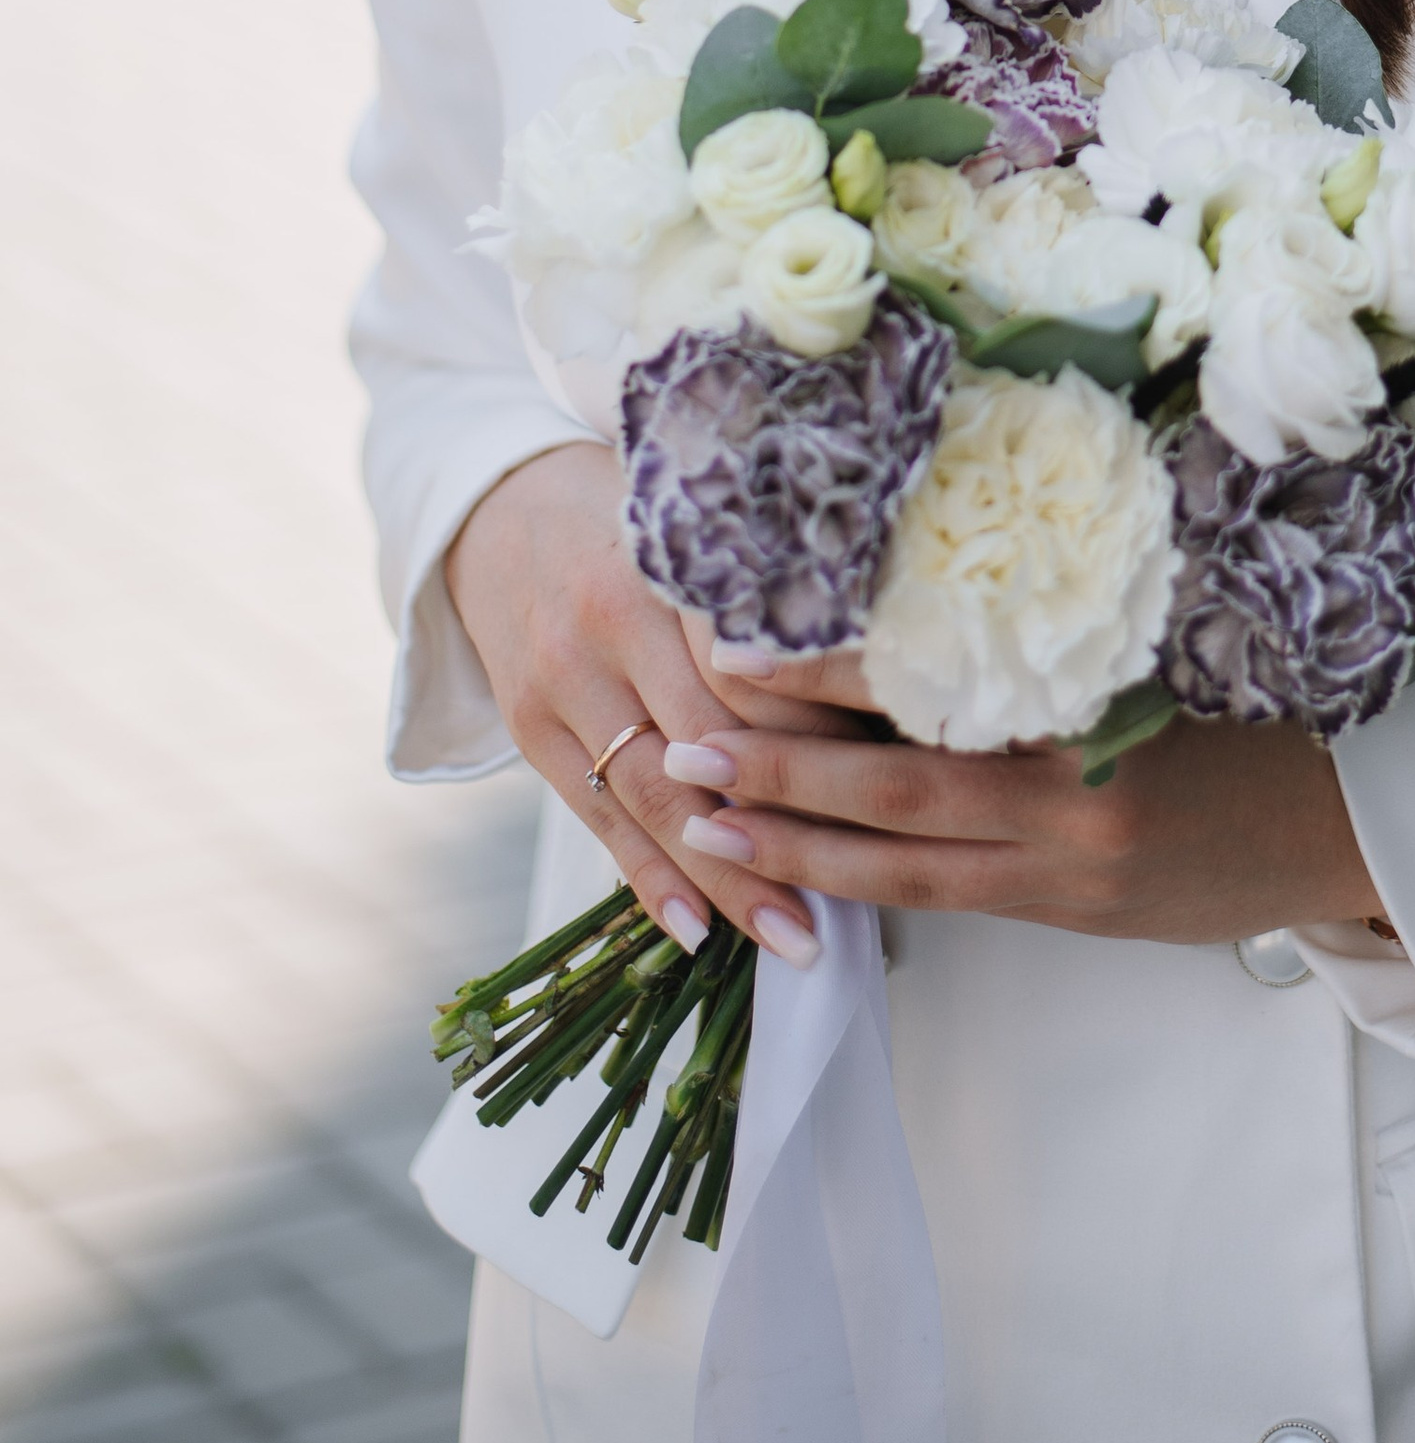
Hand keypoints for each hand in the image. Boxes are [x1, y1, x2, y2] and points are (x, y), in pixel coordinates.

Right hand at [443, 443, 847, 966]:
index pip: (755, 667)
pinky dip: (646, 879)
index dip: (822, 731)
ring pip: (651, 798)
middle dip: (784, 823)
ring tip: (793, 937)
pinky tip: (695, 932)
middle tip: (860, 887)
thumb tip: (883, 657)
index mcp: (667, 564)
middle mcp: (608, 626)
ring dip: (724, 877)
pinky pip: (594, 818)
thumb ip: (769, 579)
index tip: (892, 780)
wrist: (495, 504)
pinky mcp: (527, 729)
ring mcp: (559, 683)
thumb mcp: (696, 523)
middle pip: (709, 745)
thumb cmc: (632, 510)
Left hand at [657, 668, 1388, 945]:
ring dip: (798, 835)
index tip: (747, 632)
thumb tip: (918, 579)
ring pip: (908, 852)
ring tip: (702, 814)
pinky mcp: (1072, 908)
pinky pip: (948, 898)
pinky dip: (863, 884)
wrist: (1353, 822)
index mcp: (1099, 682)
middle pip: (904, 771)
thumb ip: (1056, 626)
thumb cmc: (1258, 708)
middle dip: (786, 758)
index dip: (838, 657)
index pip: (942, 667)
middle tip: (688, 734)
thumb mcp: (1170, 640)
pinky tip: (796, 875)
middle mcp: (1080, 775)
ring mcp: (1073, 853)